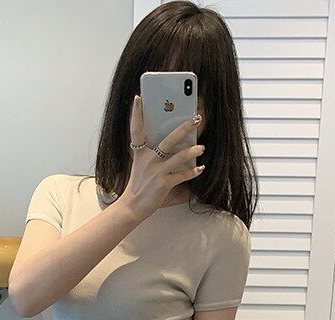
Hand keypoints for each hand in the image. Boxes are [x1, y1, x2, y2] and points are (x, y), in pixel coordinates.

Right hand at [120, 94, 204, 219]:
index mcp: (140, 153)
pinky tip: (200, 168)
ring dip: (193, 151)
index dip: (136, 113)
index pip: (136, 130)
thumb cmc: (139, 185)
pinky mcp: (164, 184)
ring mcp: (156, 172)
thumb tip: (169, 144)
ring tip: (202, 146)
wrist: (132, 206)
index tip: (138, 98)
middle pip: (168, 140)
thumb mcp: (140, 166)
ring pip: (178, 157)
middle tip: (195, 118)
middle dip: (183, 128)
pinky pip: (182, 175)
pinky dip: (193, 172)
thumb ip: (151, 153)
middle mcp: (148, 160)